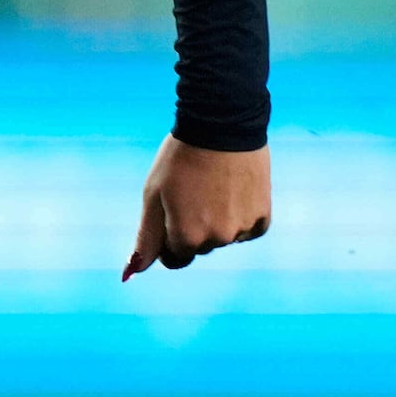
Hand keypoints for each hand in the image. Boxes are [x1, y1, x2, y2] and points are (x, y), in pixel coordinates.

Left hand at [126, 136, 269, 279]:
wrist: (222, 124)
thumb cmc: (180, 159)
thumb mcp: (153, 196)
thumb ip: (146, 238)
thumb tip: (133, 272)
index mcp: (187, 237)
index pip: (175, 258)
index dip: (170, 238)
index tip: (172, 214)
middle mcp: (217, 238)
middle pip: (200, 247)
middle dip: (193, 228)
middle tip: (192, 192)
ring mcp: (243, 228)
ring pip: (225, 238)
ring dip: (218, 222)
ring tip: (212, 187)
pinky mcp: (263, 216)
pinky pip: (249, 230)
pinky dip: (241, 217)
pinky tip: (233, 192)